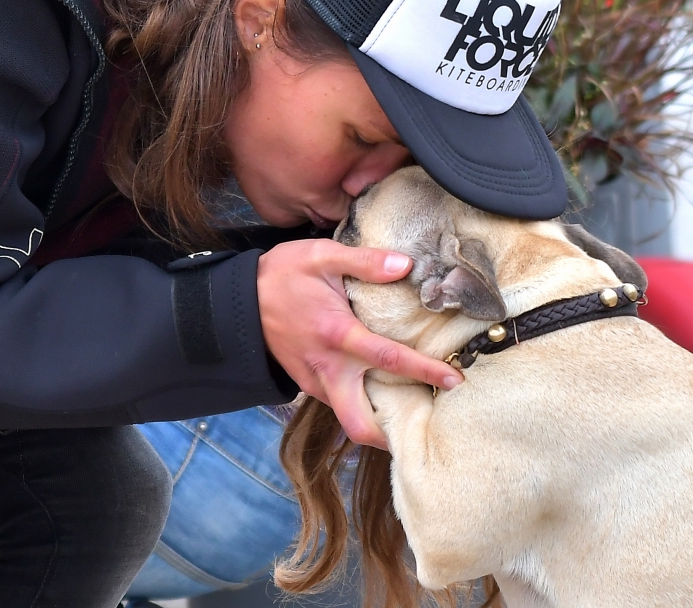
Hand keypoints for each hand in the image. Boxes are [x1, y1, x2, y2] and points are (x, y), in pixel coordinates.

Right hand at [257, 239, 463, 448]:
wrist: (236, 300)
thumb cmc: (281, 275)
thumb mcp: (321, 256)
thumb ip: (365, 261)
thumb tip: (406, 265)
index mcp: (337, 335)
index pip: (390, 359)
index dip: (426, 371)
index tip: (455, 380)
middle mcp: (327, 368)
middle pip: (359, 424)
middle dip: (391, 436)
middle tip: (423, 426)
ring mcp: (314, 381)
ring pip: (348, 418)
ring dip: (377, 420)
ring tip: (409, 409)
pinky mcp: (306, 383)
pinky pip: (336, 403)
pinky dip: (359, 404)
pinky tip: (378, 390)